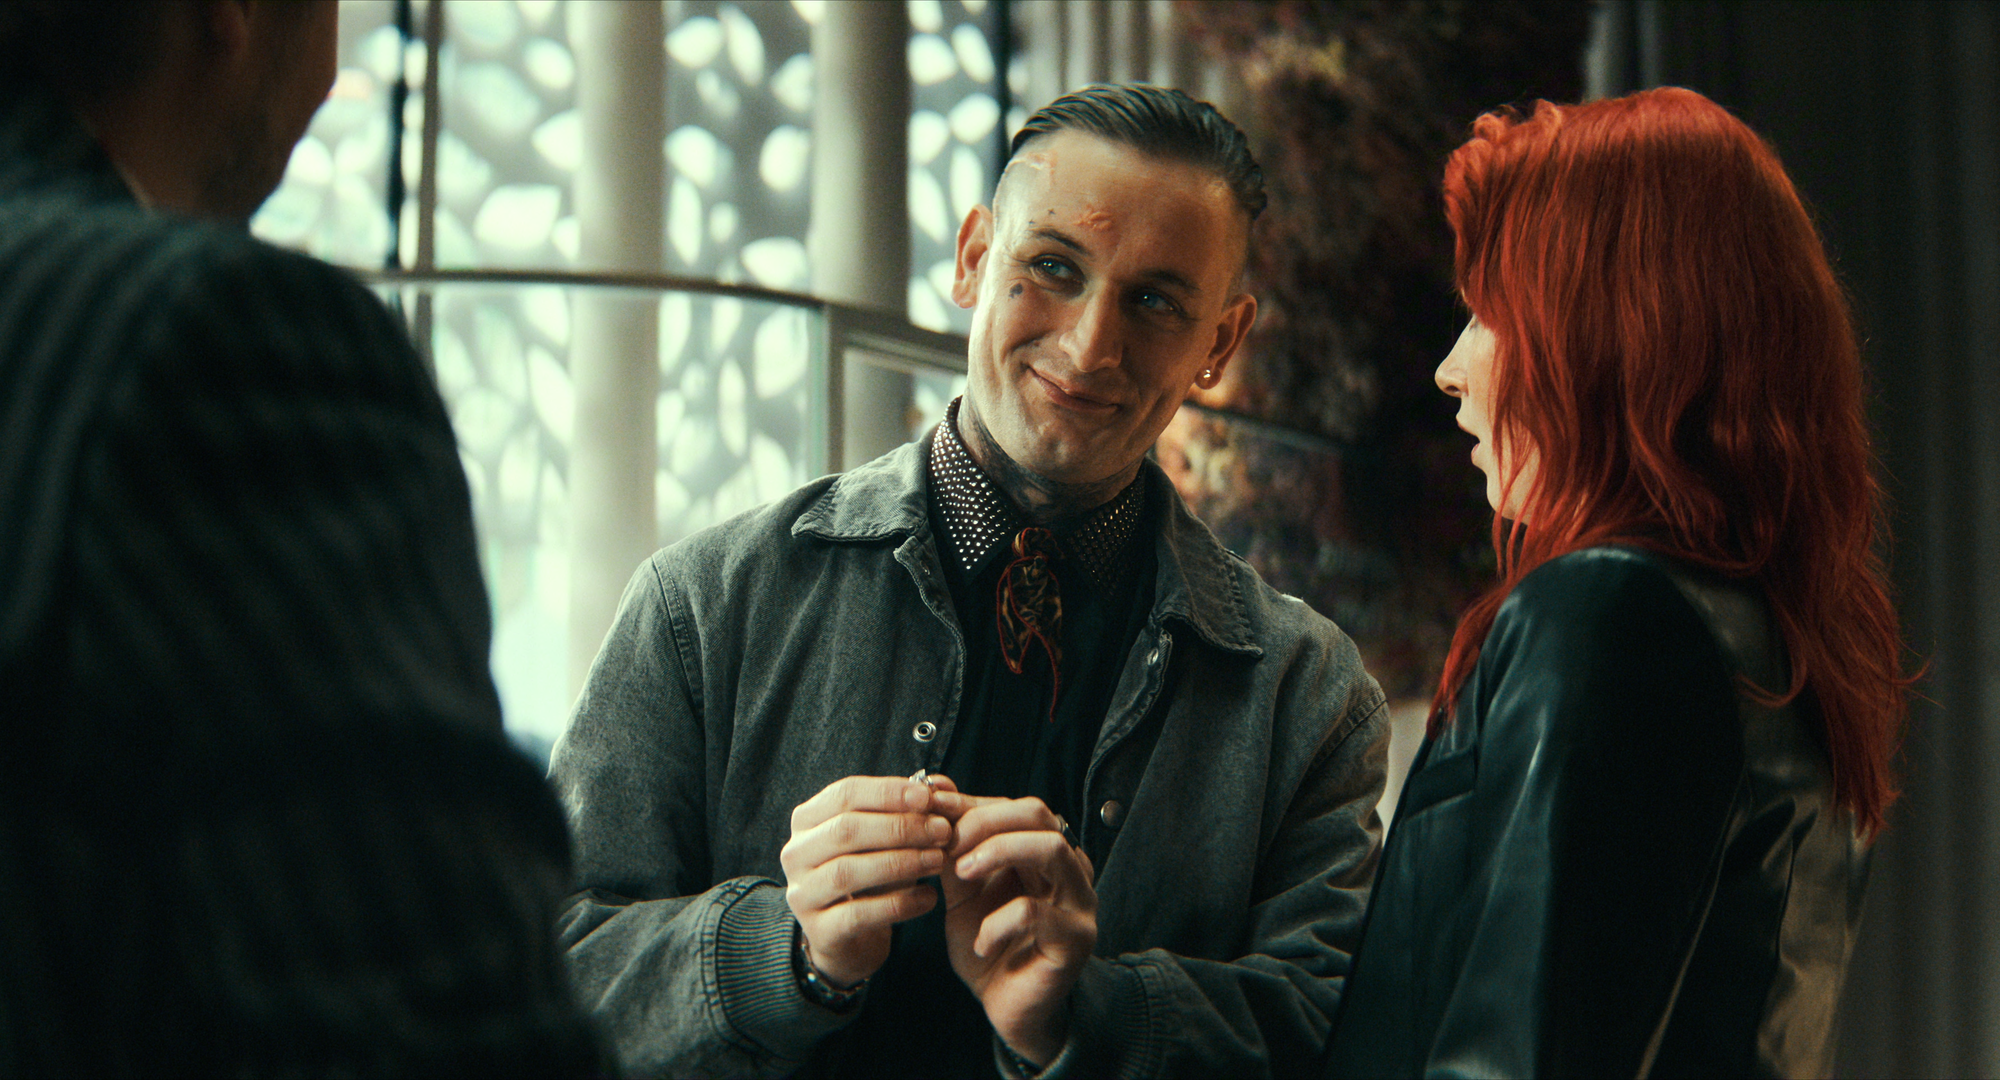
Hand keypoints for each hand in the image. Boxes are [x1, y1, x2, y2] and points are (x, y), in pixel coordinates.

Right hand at [779, 775, 952, 988]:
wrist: (852, 938)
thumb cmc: (871, 876)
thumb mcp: (884, 840)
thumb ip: (906, 813)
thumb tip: (939, 787)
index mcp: (808, 820)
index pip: (845, 794)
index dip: (888, 793)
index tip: (928, 798)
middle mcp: (796, 854)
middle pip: (846, 830)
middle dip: (900, 827)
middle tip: (943, 831)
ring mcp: (802, 894)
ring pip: (848, 871)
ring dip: (901, 862)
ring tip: (939, 861)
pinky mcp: (818, 931)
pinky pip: (859, 914)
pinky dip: (899, 904)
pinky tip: (929, 898)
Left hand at [931, 778, 1097, 1067]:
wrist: (1009, 1009)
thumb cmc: (988, 944)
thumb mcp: (963, 892)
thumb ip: (955, 849)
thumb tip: (936, 796)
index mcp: (1045, 852)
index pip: (1016, 807)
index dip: (973, 803)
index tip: (932, 809)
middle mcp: (1070, 870)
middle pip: (1039, 815)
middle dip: (986, 820)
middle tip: (949, 844)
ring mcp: (1079, 903)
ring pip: (1051, 849)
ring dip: (998, 851)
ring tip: (961, 873)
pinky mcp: (1075, 940)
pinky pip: (1035, 913)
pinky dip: (997, 922)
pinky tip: (980, 942)